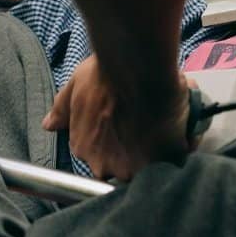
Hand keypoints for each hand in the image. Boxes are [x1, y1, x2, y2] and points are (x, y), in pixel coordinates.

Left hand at [43, 55, 189, 180]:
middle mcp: (107, 165)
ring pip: (152, 166)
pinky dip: (184, 144)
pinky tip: (186, 128)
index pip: (100, 158)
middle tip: (150, 128)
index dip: (115, 144)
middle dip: (137, 152)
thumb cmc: (105, 75)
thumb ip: (63, 110)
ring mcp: (138, 166)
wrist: (138, 69)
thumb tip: (49, 125)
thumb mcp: (76, 87)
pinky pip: (179, 156)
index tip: (126, 130)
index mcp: (85, 148)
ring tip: (171, 127)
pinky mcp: (167, 159)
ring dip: (160, 152)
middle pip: (125, 167)